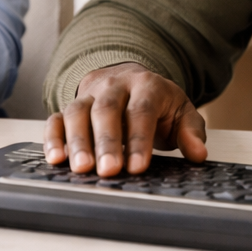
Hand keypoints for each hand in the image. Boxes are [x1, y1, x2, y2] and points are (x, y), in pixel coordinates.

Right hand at [43, 62, 207, 175]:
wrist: (130, 79)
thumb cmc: (157, 103)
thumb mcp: (181, 112)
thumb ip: (191, 132)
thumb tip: (198, 153)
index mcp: (146, 85)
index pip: (141, 110)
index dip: (139, 139)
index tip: (137, 167)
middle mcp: (113, 86)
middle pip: (106, 110)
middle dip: (106, 142)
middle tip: (108, 170)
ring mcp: (89, 95)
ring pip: (77, 112)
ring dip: (77, 141)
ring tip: (81, 169)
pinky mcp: (69, 106)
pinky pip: (56, 119)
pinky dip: (53, 138)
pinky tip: (55, 159)